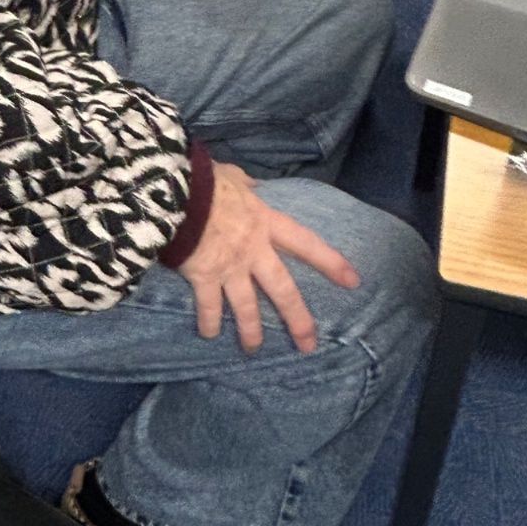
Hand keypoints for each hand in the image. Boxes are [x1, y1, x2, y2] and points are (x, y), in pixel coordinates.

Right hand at [178, 163, 358, 352]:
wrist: (174, 192)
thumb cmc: (205, 181)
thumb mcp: (231, 176)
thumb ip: (244, 183)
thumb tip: (250, 183)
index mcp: (265, 222)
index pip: (305, 244)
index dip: (330, 262)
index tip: (352, 281)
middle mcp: (253, 250)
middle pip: (283, 290)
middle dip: (297, 319)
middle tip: (309, 344)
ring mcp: (229, 267)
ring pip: (247, 308)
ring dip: (251, 332)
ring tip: (253, 349)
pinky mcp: (204, 278)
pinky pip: (209, 307)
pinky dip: (209, 322)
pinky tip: (209, 334)